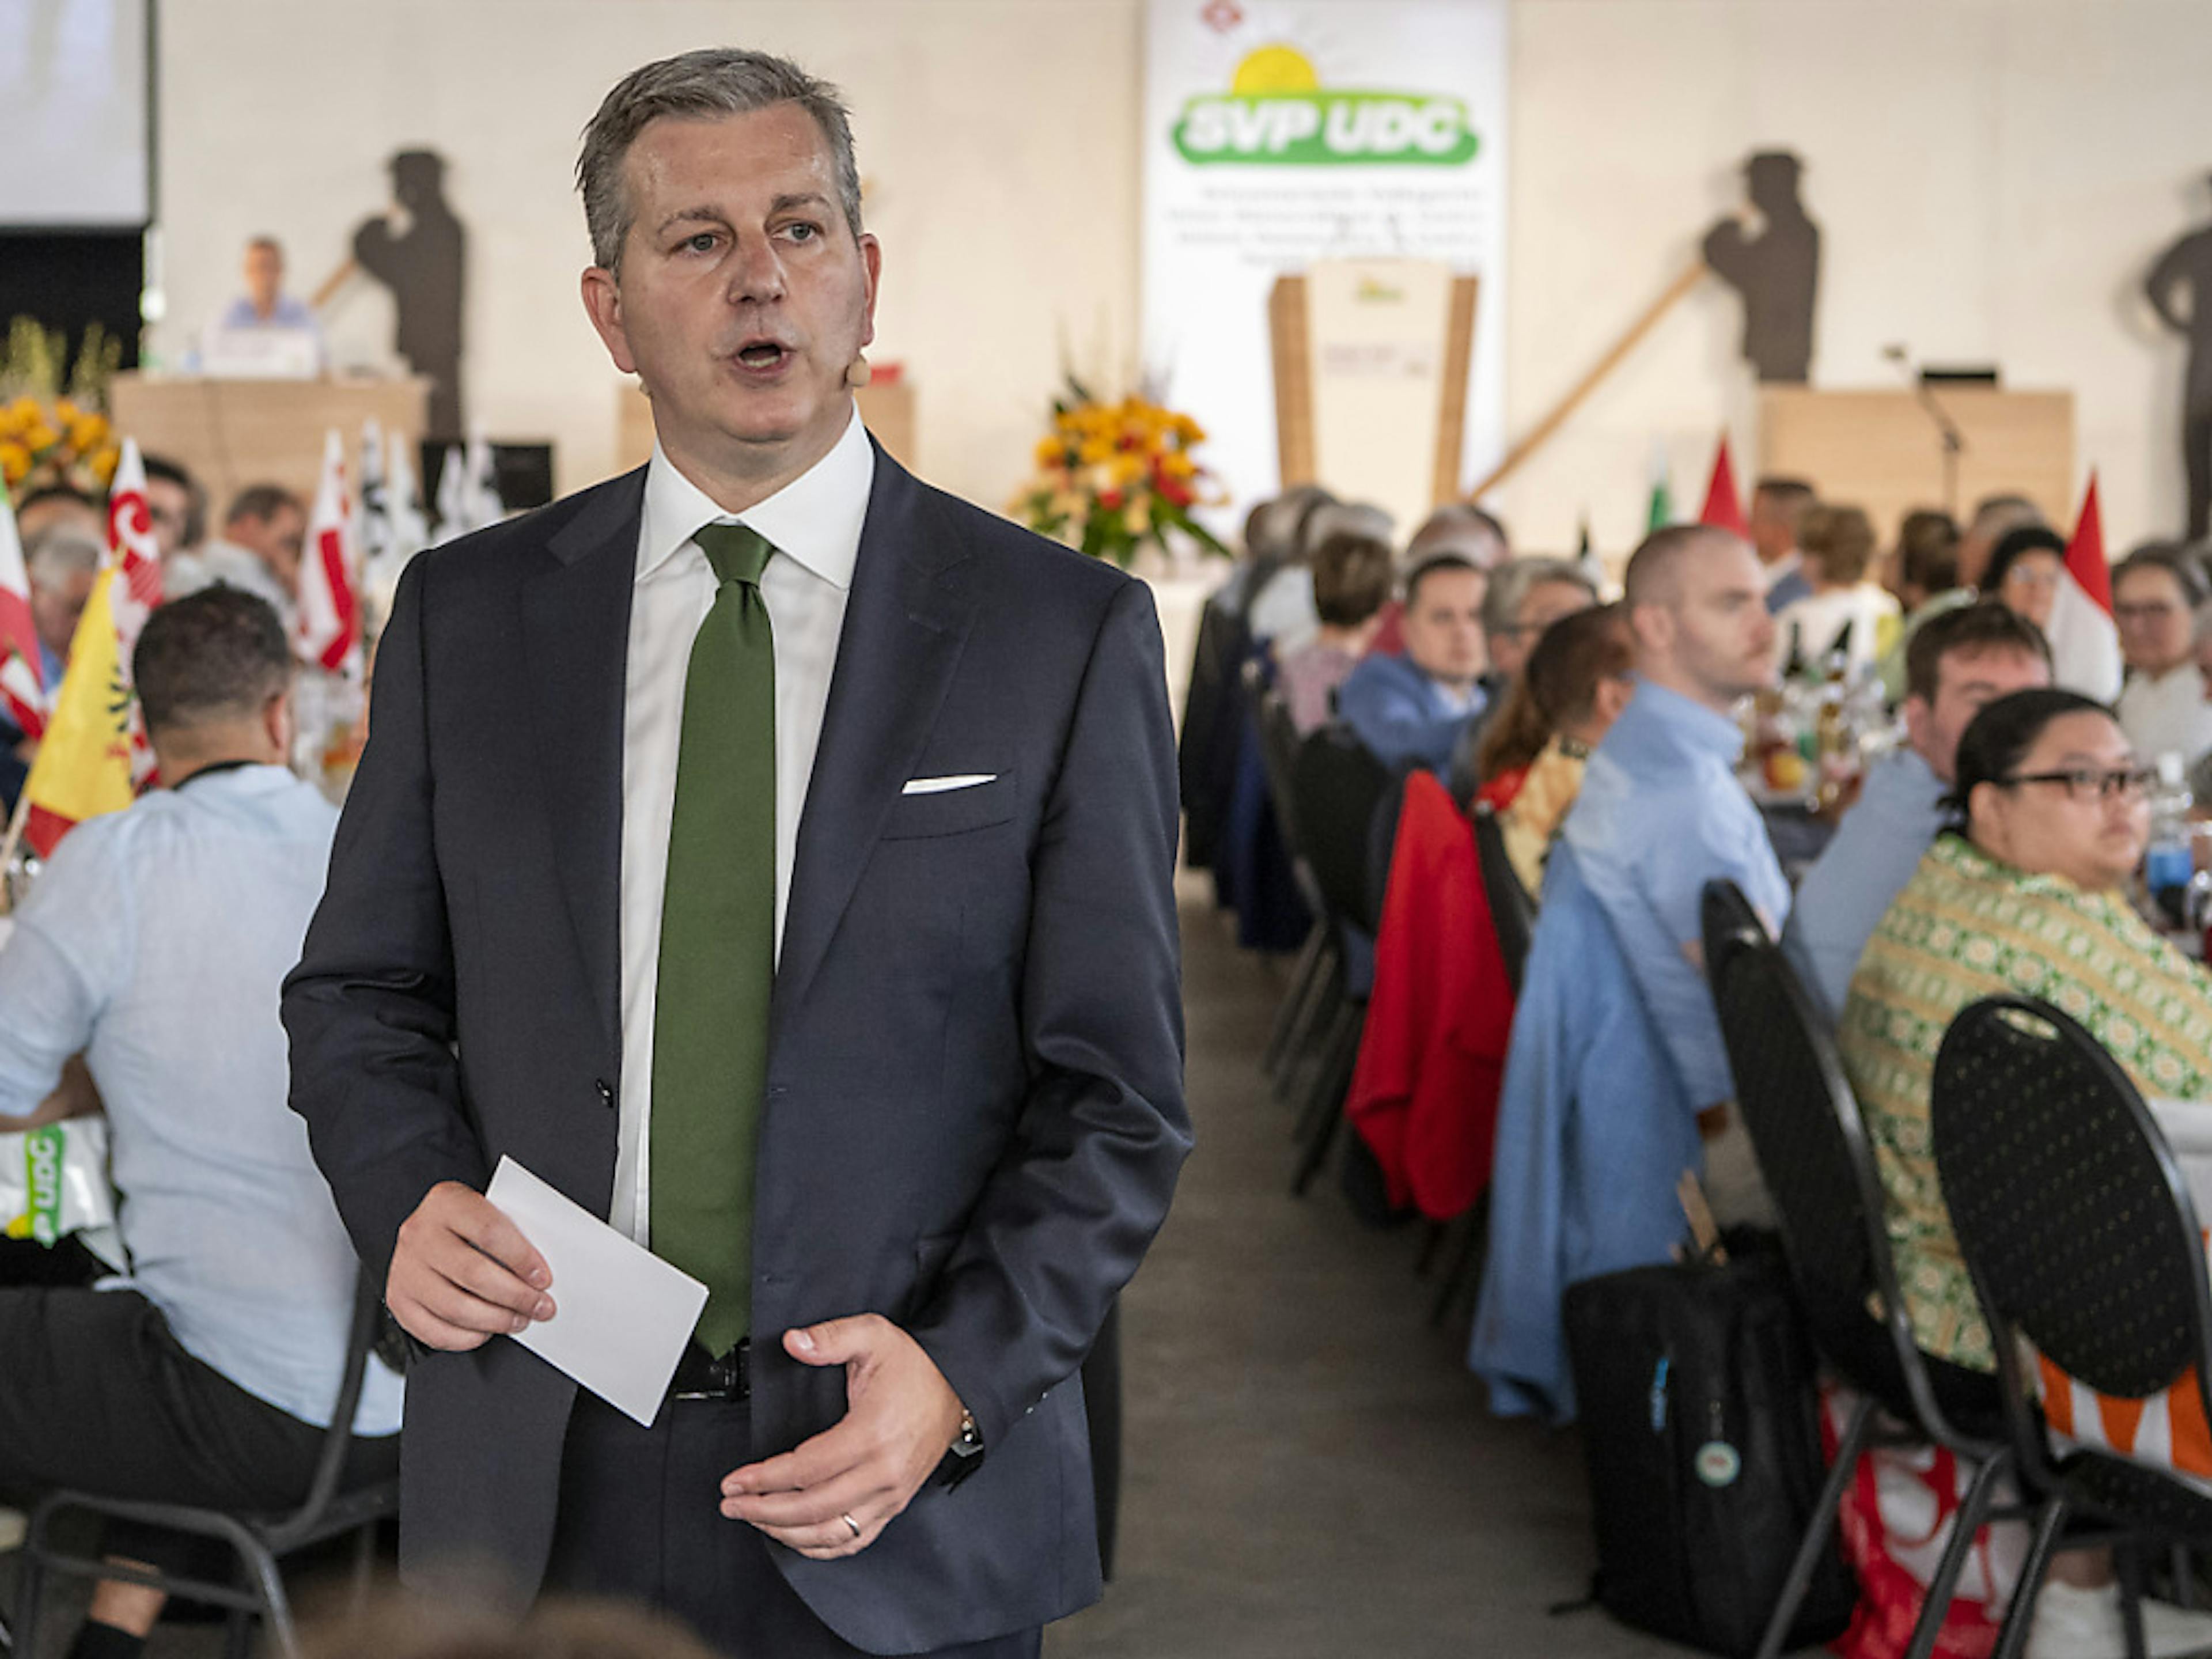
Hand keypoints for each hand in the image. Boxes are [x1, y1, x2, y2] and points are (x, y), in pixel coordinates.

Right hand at [386, 1180, 552, 1350]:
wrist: (428, 1230)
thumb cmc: (467, 1223)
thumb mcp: (488, 1210)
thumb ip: (513, 1232)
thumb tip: (541, 1272)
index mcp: (447, 1202)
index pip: (490, 1231)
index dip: (522, 1259)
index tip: (543, 1278)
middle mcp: (420, 1234)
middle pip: (474, 1274)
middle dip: (516, 1297)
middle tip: (540, 1306)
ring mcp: (405, 1269)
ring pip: (456, 1307)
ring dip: (496, 1321)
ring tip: (519, 1319)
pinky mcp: (399, 1301)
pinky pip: (435, 1331)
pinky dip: (468, 1338)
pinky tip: (487, 1330)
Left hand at [719, 1315, 964, 1559]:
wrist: (958, 1388)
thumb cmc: (915, 1367)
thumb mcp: (873, 1336)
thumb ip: (831, 1337)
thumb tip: (793, 1342)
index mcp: (872, 1434)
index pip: (805, 1470)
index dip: (763, 1479)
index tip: (734, 1481)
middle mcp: (883, 1472)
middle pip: (812, 1508)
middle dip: (763, 1510)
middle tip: (731, 1504)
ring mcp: (891, 1494)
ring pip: (830, 1532)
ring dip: (786, 1532)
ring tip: (754, 1519)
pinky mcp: (895, 1504)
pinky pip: (855, 1539)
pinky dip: (821, 1547)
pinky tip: (795, 1538)